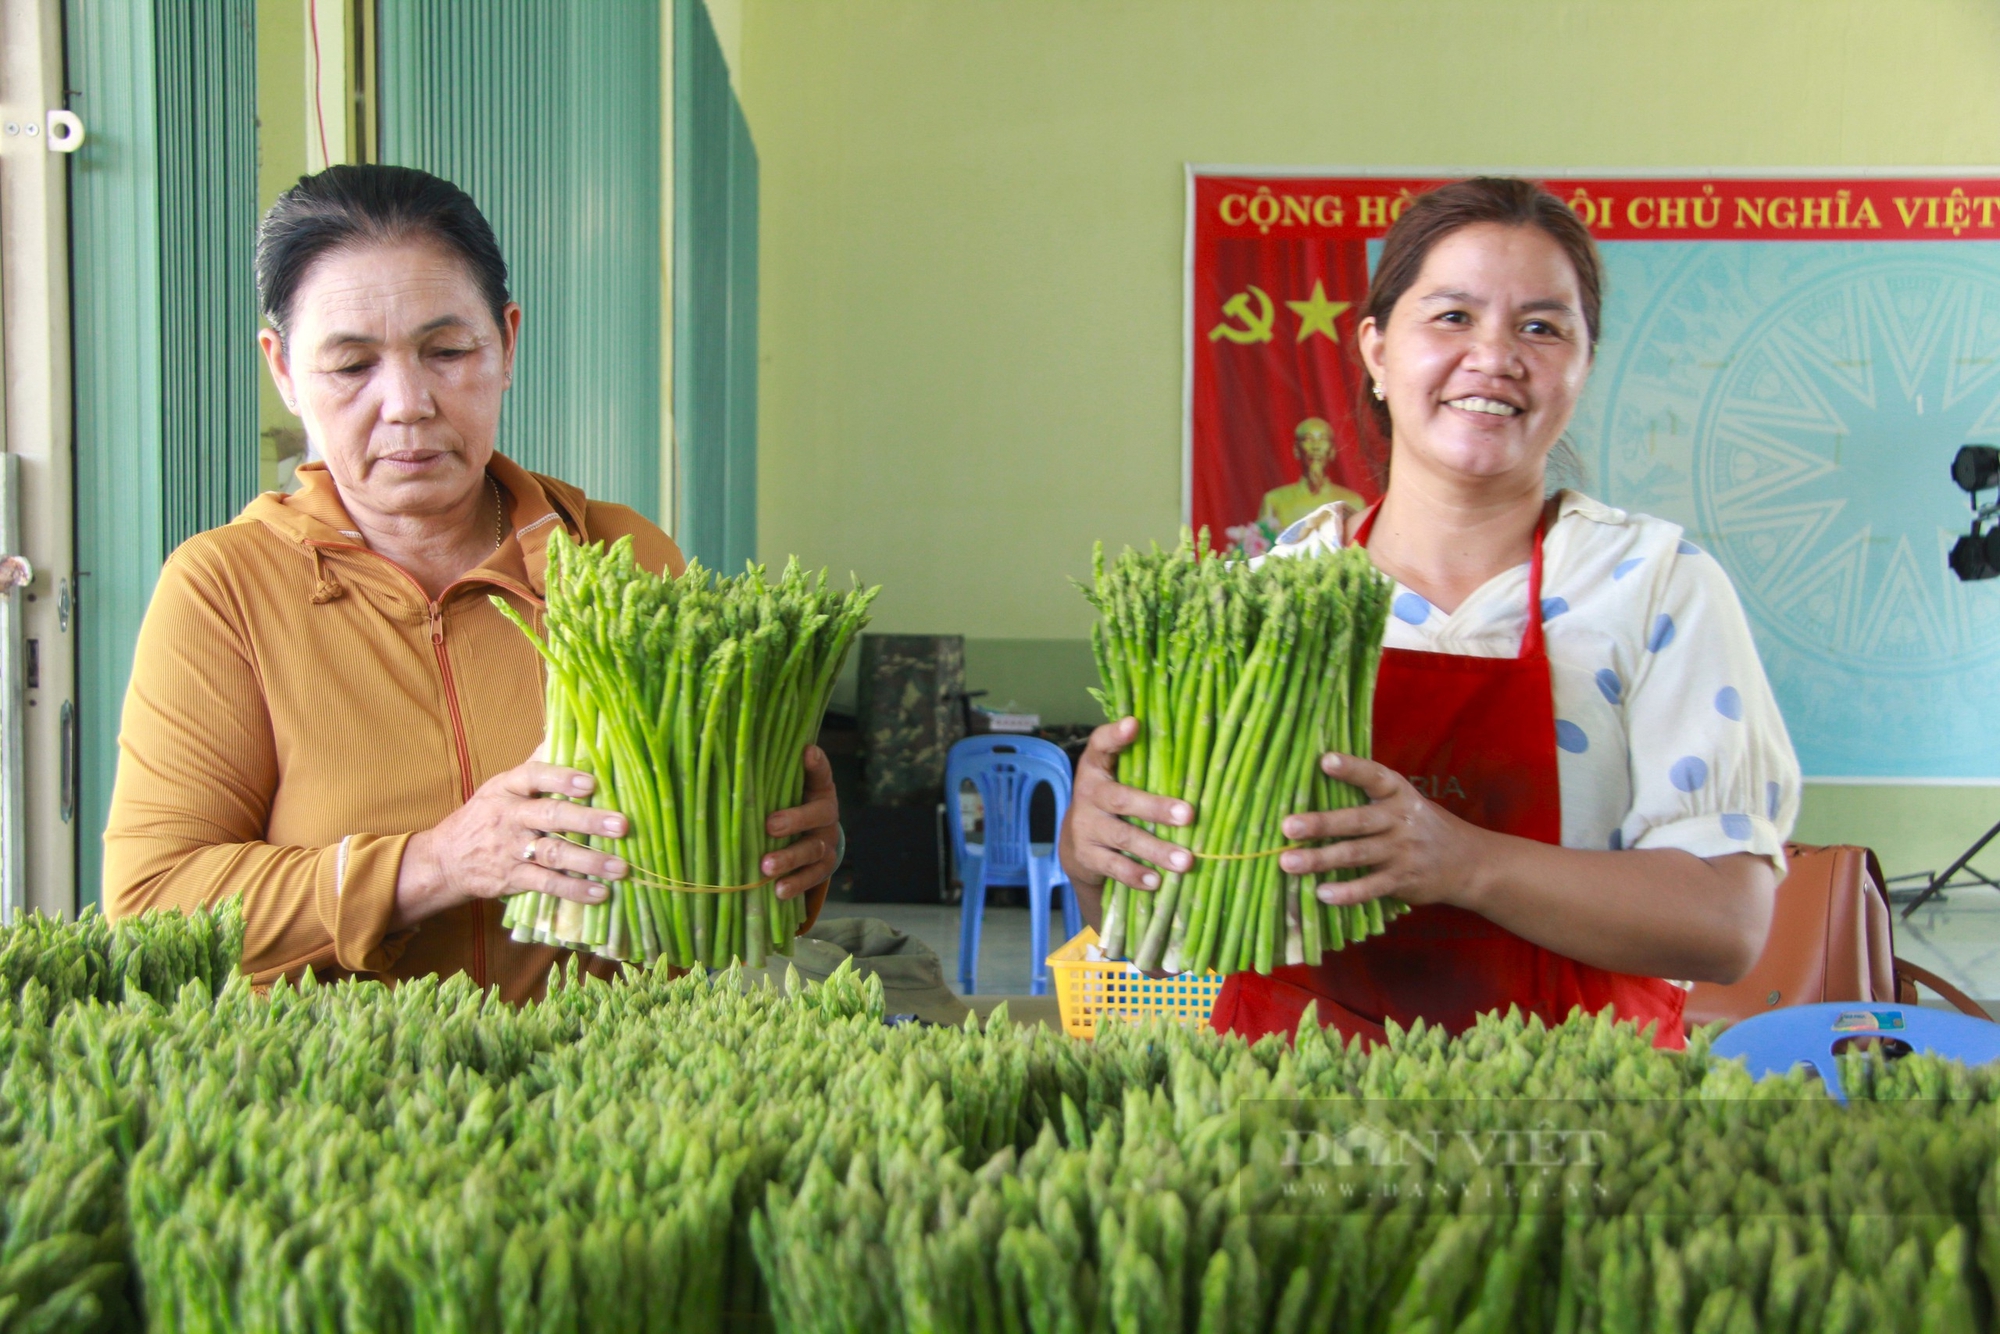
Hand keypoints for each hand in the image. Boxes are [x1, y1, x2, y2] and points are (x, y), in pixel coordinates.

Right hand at [396, 760, 629, 928]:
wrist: (444, 859)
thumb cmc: (486, 816)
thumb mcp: (502, 786)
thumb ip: (535, 765)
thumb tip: (562, 731)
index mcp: (508, 787)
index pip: (534, 776)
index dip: (562, 778)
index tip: (591, 782)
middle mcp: (510, 816)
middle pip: (550, 816)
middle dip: (588, 821)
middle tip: (622, 825)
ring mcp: (511, 849)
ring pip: (553, 853)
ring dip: (589, 861)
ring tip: (620, 867)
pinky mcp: (512, 878)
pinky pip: (545, 883)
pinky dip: (573, 889)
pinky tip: (599, 893)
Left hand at [759, 745, 840, 901]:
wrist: (810, 838)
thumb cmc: (787, 806)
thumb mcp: (783, 790)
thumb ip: (769, 778)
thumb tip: (733, 760)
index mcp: (819, 789)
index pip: (821, 772)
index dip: (816, 763)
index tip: (806, 753)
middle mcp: (827, 814)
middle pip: (818, 814)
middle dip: (795, 820)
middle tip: (771, 826)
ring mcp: (826, 842)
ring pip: (813, 850)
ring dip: (789, 858)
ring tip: (766, 866)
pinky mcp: (823, 867)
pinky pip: (812, 877)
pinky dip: (796, 884)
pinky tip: (778, 891)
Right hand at [1057, 717, 1194, 895]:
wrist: (1076, 845)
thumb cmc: (1113, 804)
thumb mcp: (1119, 779)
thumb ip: (1144, 765)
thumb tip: (1198, 747)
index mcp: (1097, 767)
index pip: (1100, 744)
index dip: (1115, 735)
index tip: (1134, 724)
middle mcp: (1088, 793)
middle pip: (1121, 798)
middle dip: (1156, 807)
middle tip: (1188, 814)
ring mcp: (1085, 826)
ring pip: (1123, 836)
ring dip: (1156, 849)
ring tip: (1186, 861)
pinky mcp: (1086, 856)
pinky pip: (1113, 866)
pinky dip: (1136, 875)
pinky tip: (1158, 881)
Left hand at [1275, 752, 1490, 909]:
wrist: (1467, 861)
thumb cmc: (1417, 824)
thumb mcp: (1401, 802)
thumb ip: (1367, 795)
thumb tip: (1312, 785)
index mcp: (1398, 793)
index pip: (1374, 776)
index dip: (1351, 768)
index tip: (1325, 760)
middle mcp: (1400, 820)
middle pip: (1356, 821)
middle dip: (1321, 824)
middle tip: (1287, 827)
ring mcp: (1402, 851)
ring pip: (1357, 855)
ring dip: (1321, 860)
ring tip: (1288, 863)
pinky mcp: (1402, 880)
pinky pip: (1371, 887)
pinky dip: (1347, 892)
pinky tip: (1322, 894)